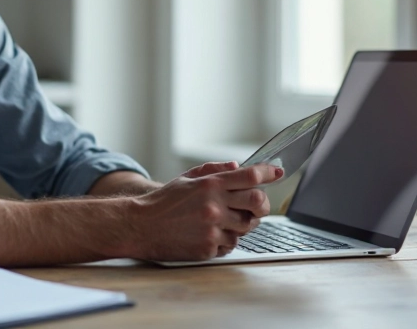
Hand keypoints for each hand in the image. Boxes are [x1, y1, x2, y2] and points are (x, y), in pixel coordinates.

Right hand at [127, 162, 281, 260]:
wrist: (140, 226)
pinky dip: (225, 240)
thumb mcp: (186, 179)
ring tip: (224, 221)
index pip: (249, 175)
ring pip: (246, 227)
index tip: (276, 173)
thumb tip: (237, 167)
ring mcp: (212, 228)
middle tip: (257, 207)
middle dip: (262, 204)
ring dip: (241, 225)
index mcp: (209, 185)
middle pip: (258, 202)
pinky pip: (230, 245)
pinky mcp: (208, 248)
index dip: (267, 173)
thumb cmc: (163, 202)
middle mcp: (214, 205)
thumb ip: (213, 170)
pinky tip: (210, 235)